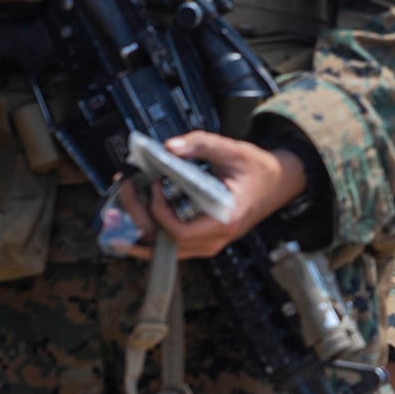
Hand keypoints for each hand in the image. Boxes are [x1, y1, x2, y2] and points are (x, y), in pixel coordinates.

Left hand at [119, 131, 307, 259]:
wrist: (279, 182)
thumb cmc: (259, 170)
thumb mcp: (234, 151)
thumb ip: (202, 144)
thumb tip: (169, 146)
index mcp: (224, 219)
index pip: (177, 230)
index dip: (157, 210)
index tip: (153, 184)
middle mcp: (214, 239)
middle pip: (163, 242)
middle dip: (137, 217)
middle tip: (125, 192)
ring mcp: (208, 243)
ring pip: (163, 249)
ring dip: (137, 231)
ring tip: (115, 214)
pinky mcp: (203, 240)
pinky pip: (170, 245)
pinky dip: (150, 233)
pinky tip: (133, 221)